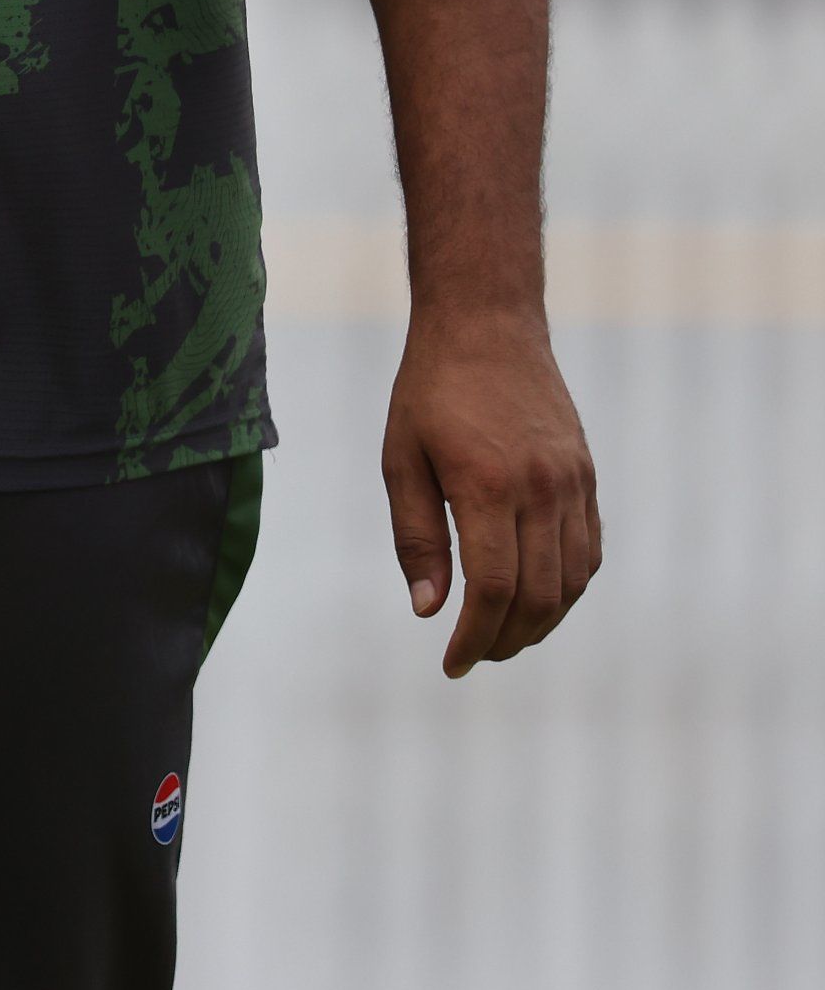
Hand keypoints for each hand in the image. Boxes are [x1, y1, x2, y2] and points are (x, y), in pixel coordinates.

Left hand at [382, 303, 599, 677]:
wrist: (487, 326)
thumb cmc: (429, 392)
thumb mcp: (401, 459)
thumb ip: (416, 536)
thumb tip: (428, 609)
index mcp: (487, 485)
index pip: (492, 587)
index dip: (475, 636)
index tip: (452, 663)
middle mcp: (541, 489)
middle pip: (538, 595)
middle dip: (506, 638)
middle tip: (474, 656)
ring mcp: (573, 483)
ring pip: (573, 580)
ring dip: (542, 621)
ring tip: (503, 636)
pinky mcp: (587, 477)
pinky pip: (589, 550)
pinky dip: (569, 586)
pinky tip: (538, 598)